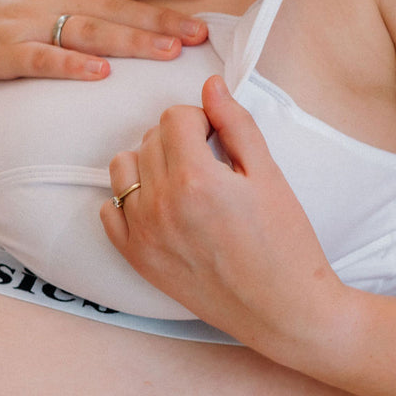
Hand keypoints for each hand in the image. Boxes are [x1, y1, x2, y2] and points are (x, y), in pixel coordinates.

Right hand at [0, 0, 209, 80]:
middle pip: (113, 7)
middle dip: (160, 18)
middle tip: (202, 31)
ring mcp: (23, 23)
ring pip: (87, 32)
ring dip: (129, 42)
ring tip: (168, 53)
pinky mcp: (0, 52)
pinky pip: (40, 59)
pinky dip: (69, 65)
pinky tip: (98, 73)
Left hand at [100, 75, 345, 344]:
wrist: (284, 310)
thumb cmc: (286, 244)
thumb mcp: (268, 175)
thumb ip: (236, 124)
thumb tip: (211, 86)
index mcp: (195, 179)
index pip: (175, 117)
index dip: (201, 119)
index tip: (220, 138)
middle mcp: (160, 204)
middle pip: (150, 139)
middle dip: (178, 139)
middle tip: (211, 162)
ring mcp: (143, 234)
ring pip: (123, 168)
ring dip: (149, 163)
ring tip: (183, 181)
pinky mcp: (137, 259)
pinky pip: (110, 211)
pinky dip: (129, 200)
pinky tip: (161, 207)